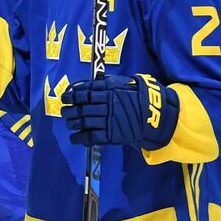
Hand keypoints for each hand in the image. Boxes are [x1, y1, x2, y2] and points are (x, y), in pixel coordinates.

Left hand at [62, 74, 179, 148]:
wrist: (156, 115)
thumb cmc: (139, 97)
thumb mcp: (125, 83)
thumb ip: (107, 83)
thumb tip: (90, 82)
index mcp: (110, 91)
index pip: (85, 92)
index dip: (72, 95)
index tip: (65, 97)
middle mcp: (108, 105)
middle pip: (81, 108)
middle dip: (69, 110)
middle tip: (64, 110)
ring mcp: (109, 120)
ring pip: (84, 122)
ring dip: (72, 123)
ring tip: (69, 123)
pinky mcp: (112, 135)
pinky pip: (91, 137)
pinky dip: (79, 138)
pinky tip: (74, 138)